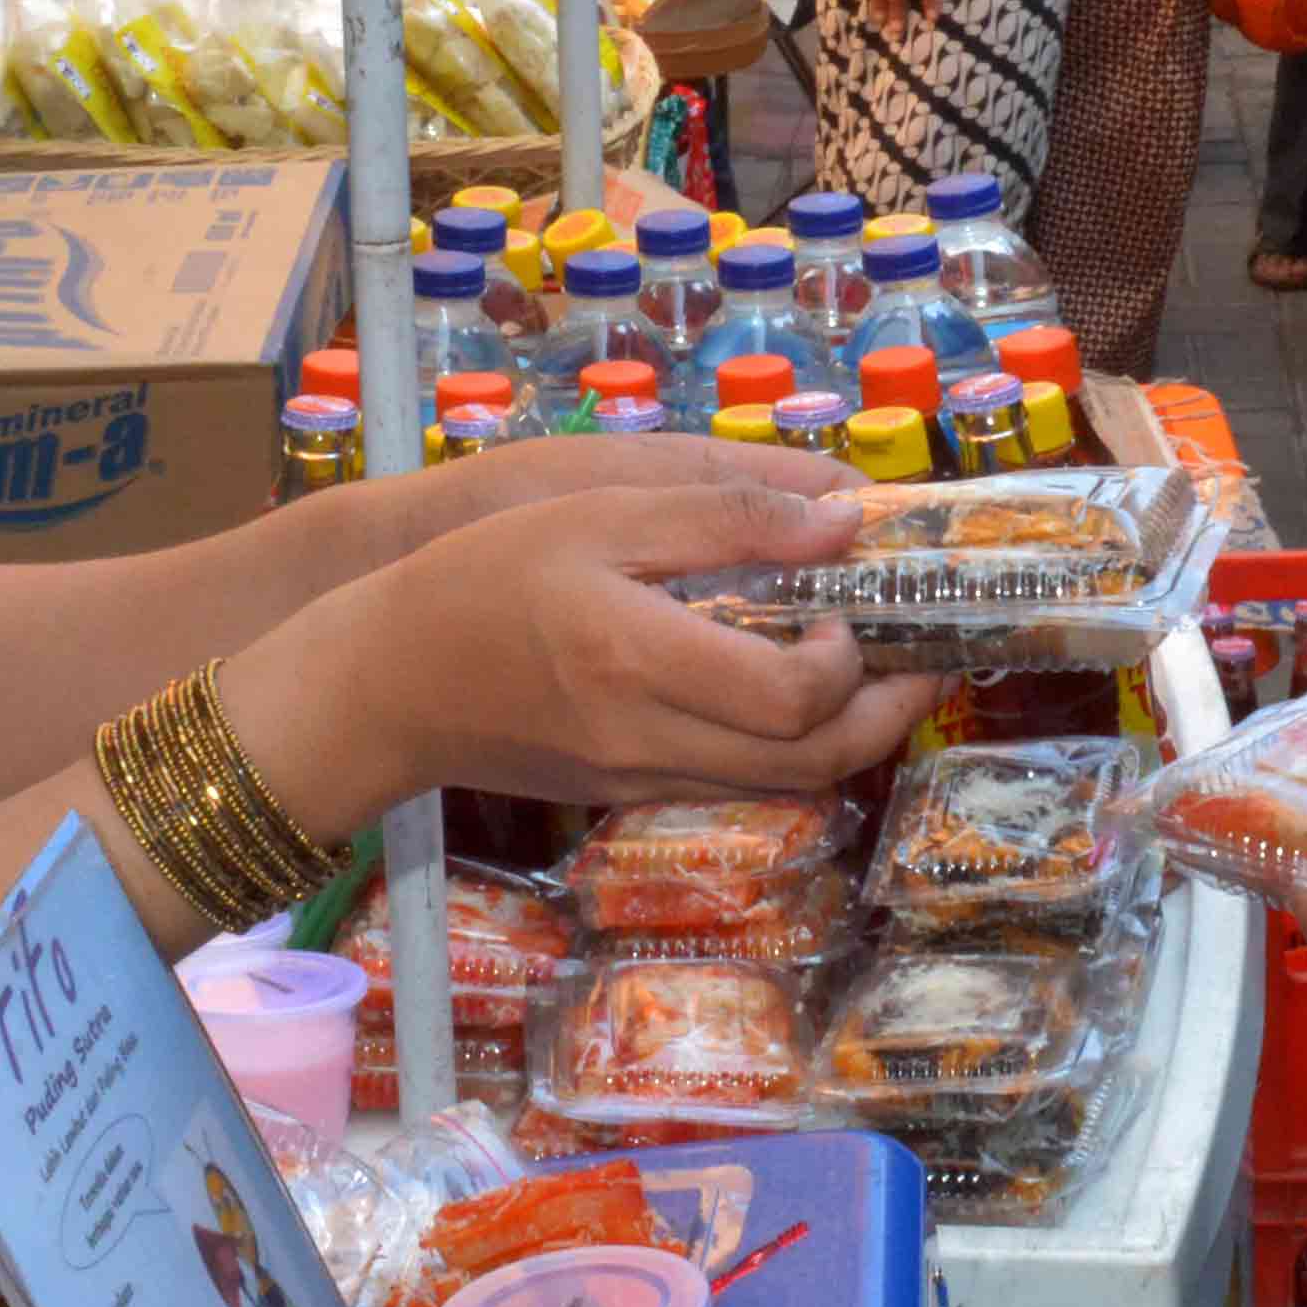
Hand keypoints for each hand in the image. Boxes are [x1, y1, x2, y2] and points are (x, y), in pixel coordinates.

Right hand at [240, 467, 937, 817]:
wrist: (382, 684)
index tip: (855, 601)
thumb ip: (722, 513)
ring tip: (881, 672)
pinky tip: (794, 693)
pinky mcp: (628, 793)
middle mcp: (650, 740)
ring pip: (785, 787)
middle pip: (814, 763)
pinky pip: (739, 786)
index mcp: (641, 661)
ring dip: (851, 737)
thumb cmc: (480, 579)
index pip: (795, 695)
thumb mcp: (595, 513)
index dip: (854, 658)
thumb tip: (841, 514)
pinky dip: (791, 748)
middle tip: (924, 657)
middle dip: (889, 713)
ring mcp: (641, 779)